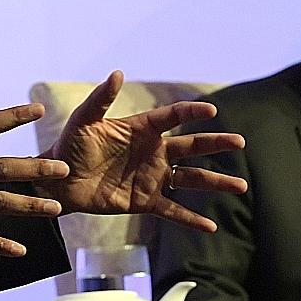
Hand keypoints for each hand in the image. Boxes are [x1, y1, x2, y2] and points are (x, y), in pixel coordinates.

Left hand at [37, 70, 246, 231]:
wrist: (59, 181)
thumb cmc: (70, 146)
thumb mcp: (84, 121)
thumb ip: (100, 99)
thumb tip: (117, 73)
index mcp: (142, 129)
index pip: (173, 117)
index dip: (192, 112)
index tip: (211, 110)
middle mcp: (153, 152)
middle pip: (192, 147)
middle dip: (217, 144)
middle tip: (240, 142)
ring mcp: (152, 177)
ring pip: (191, 180)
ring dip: (216, 183)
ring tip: (241, 187)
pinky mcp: (145, 201)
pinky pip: (173, 210)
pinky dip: (191, 219)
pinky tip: (211, 227)